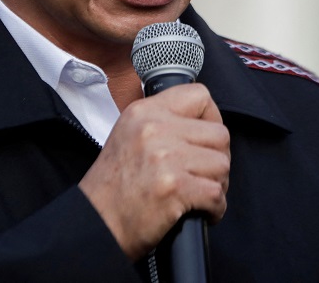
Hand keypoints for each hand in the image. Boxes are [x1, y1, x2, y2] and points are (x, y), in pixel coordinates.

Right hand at [78, 83, 229, 259]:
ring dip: (217, 185)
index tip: (205, 141)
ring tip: (198, 195)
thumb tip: (203, 124)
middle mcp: (154, 128)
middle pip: (219, 134)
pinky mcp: (174, 186)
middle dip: (218, 159)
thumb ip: (162, 123)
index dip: (212, 119)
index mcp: (143, 112)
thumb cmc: (113, 188)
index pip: (199, 95)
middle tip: (202, 176)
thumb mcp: (129, 135)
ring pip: (222, 164)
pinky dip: (215, 209)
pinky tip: (200, 212)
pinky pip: (217, 193)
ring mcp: (164, 157)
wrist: (96, 223)